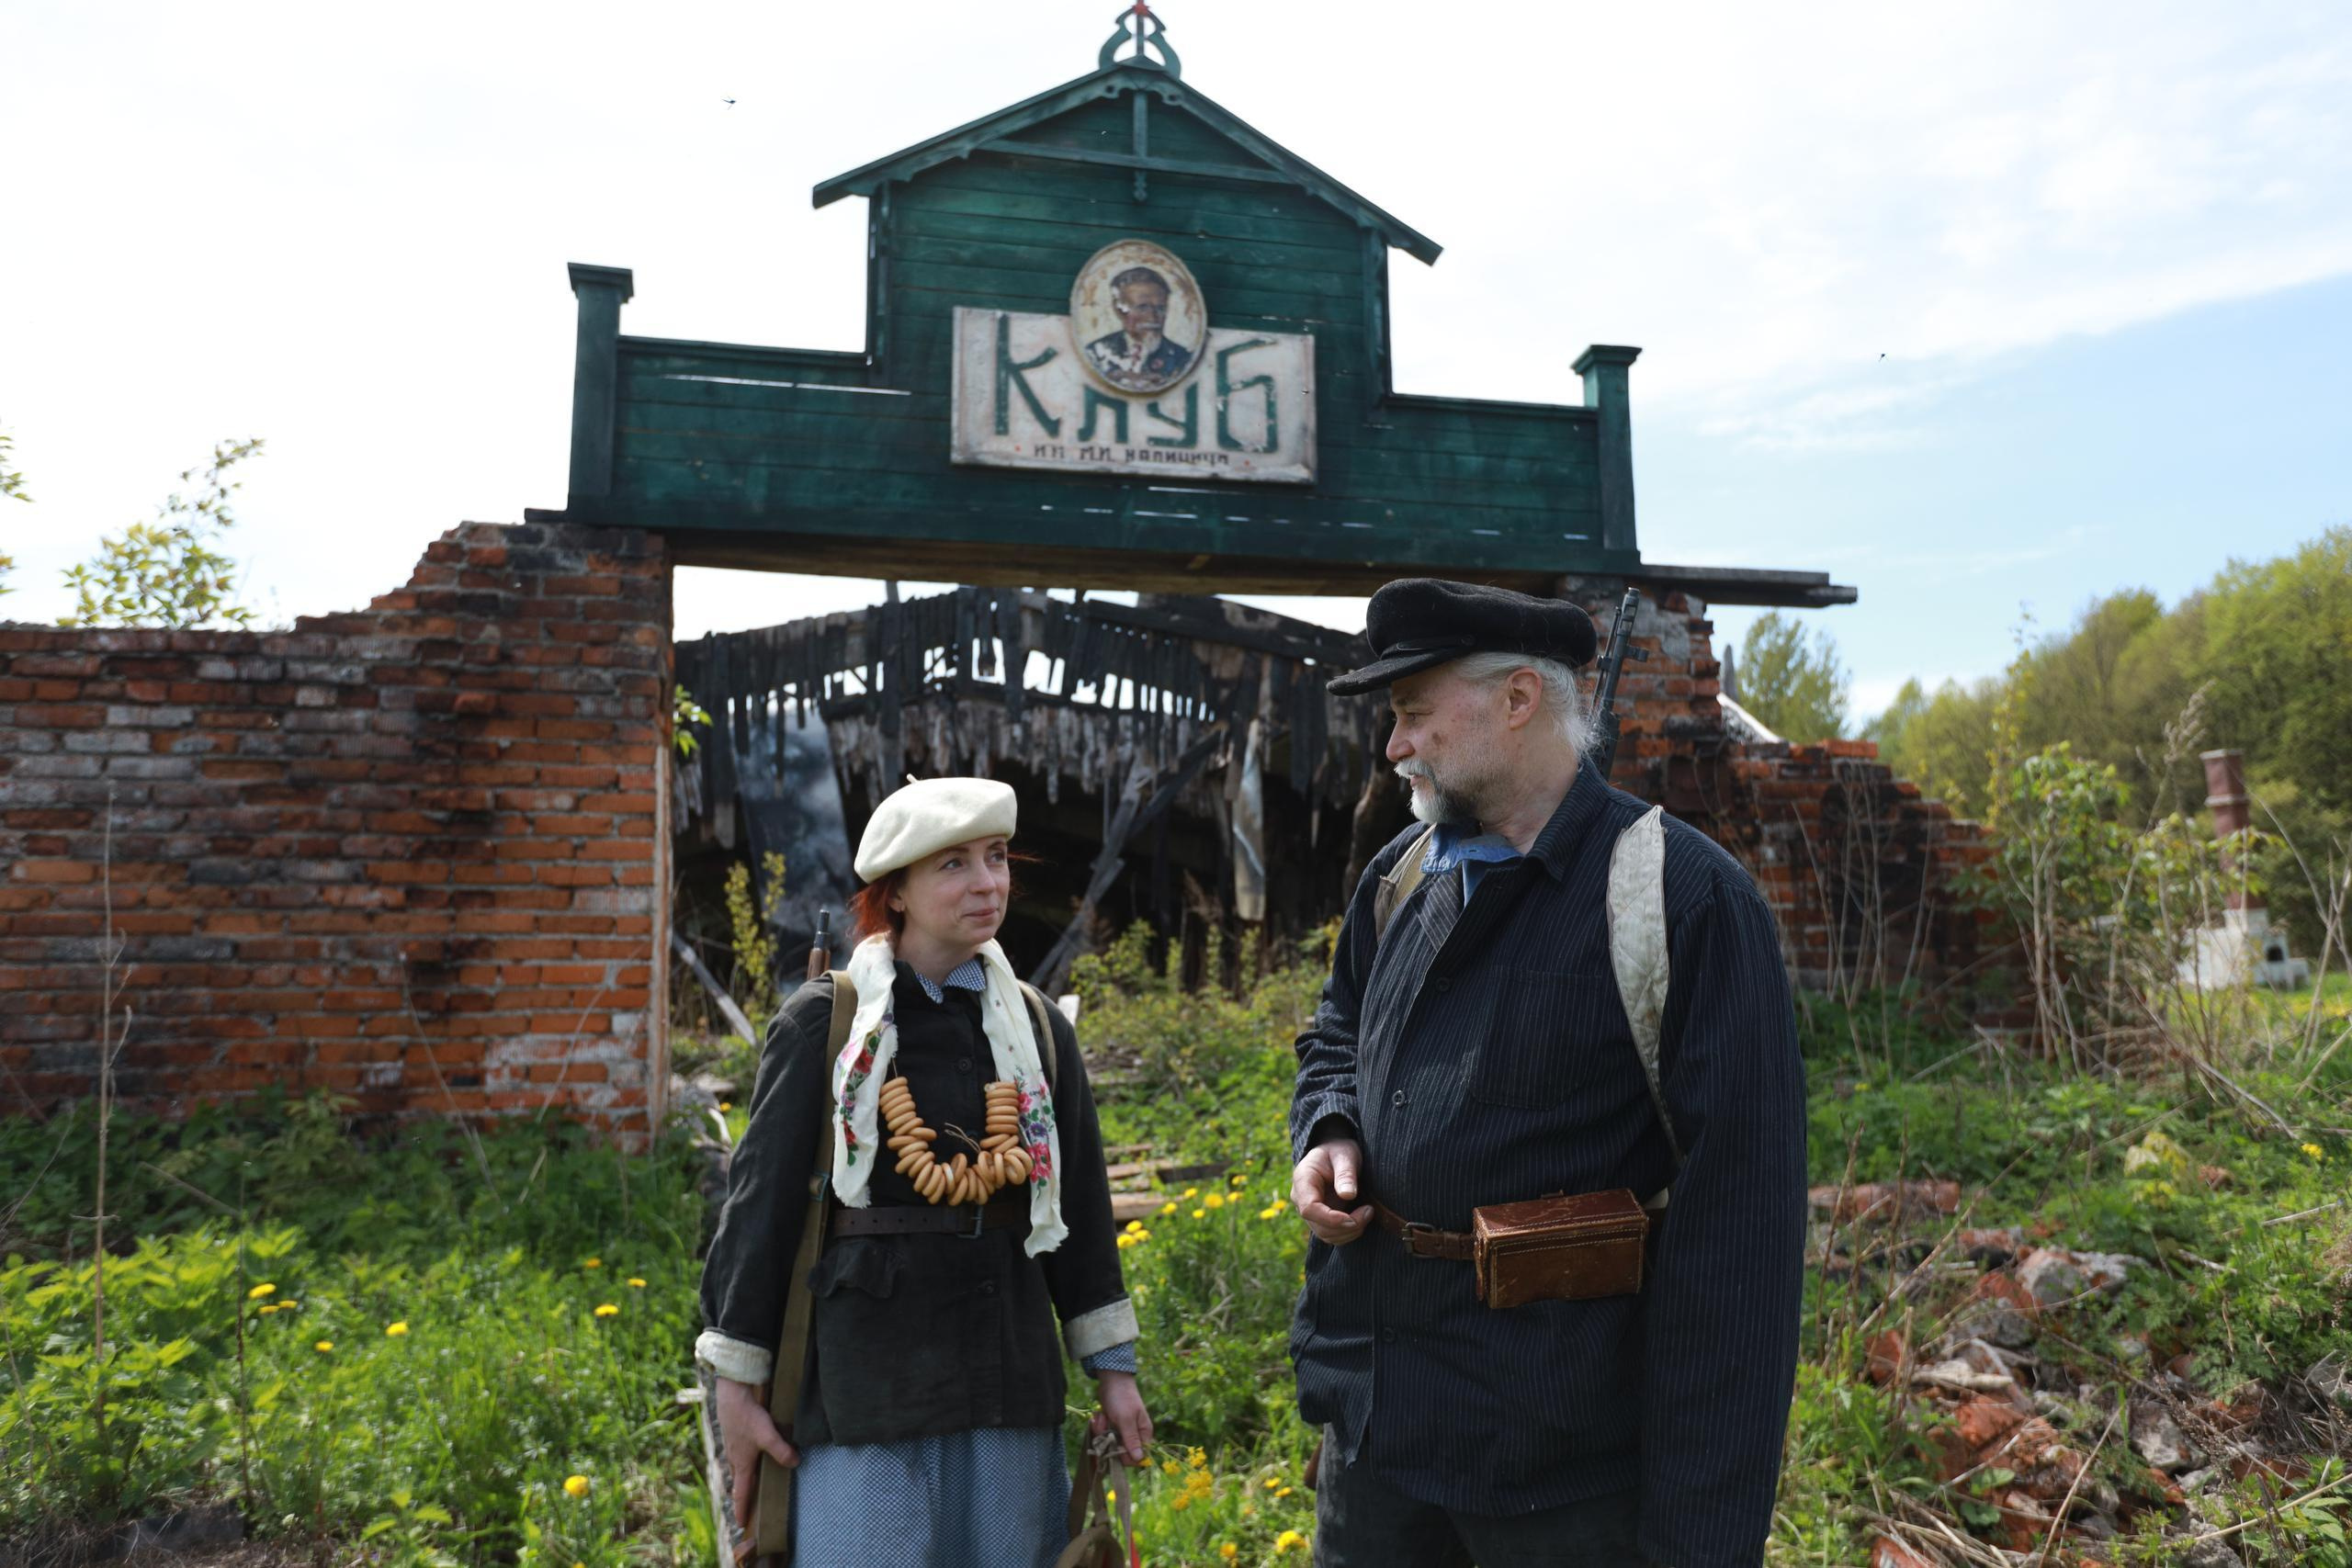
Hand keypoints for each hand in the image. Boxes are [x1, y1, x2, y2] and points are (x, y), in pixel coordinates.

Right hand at [714, 1376, 798, 1530]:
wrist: (731, 1394)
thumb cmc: (747, 1416)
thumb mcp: (767, 1435)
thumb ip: (781, 1451)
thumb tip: (795, 1463)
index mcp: (742, 1464)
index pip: (741, 1493)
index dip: (742, 1509)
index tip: (741, 1523)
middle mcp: (734, 1458)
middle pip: (738, 1481)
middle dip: (742, 1494)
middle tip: (746, 1505)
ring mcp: (732, 1446)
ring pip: (737, 1467)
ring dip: (742, 1476)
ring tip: (749, 1481)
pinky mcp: (733, 1434)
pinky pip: (737, 1453)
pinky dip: (742, 1460)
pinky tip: (748, 1453)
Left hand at [1093, 1370, 1152, 1464]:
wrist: (1111, 1381)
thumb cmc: (1122, 1398)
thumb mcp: (1126, 1419)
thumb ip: (1131, 1440)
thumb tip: (1140, 1459)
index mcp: (1143, 1433)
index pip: (1137, 1457)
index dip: (1125, 1456)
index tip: (1114, 1448)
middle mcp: (1134, 1435)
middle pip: (1120, 1452)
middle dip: (1109, 1442)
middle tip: (1105, 1427)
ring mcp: (1121, 1431)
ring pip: (1109, 1444)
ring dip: (1102, 1432)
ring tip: (1103, 1417)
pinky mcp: (1111, 1427)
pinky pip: (1103, 1436)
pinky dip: (1099, 1426)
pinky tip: (1100, 1416)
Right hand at [1292, 1137, 1372, 1243]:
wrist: (1335, 1152)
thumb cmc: (1339, 1150)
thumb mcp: (1345, 1155)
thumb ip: (1345, 1174)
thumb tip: (1347, 1195)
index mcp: (1303, 1180)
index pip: (1309, 1208)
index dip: (1330, 1219)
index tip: (1353, 1218)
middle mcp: (1301, 1199)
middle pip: (1319, 1226)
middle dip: (1346, 1226)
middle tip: (1369, 1211)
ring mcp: (1310, 1211)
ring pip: (1326, 1235)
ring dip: (1350, 1232)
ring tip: (1368, 1212)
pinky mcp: (1321, 1218)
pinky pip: (1332, 1235)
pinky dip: (1349, 1233)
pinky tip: (1362, 1218)